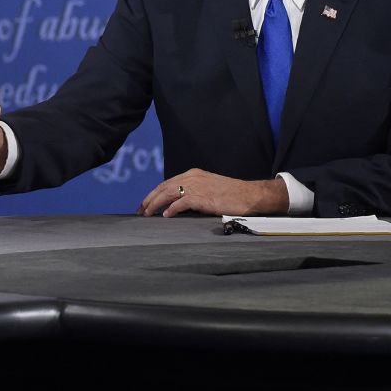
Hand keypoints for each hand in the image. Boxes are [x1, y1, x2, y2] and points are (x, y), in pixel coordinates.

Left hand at [138, 169, 288, 216]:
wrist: (251, 195)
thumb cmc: (232, 195)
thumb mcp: (208, 188)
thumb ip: (193, 193)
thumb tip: (175, 205)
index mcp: (193, 174)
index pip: (166, 183)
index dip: (153, 194)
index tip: (145, 204)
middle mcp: (192, 178)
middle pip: (163, 187)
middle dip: (149, 199)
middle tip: (140, 211)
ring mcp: (197, 186)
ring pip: (168, 193)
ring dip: (155, 204)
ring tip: (147, 214)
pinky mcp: (203, 197)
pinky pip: (182, 202)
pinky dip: (172, 209)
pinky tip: (166, 216)